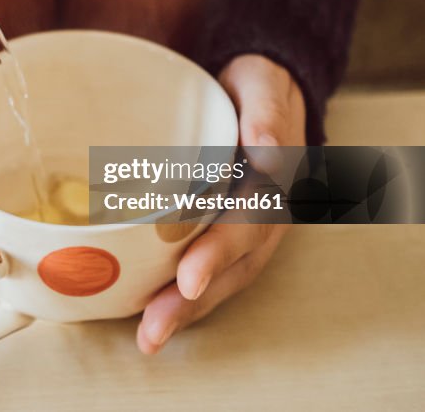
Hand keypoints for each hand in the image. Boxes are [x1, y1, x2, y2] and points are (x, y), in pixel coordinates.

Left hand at [136, 54, 303, 353]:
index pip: (248, 224)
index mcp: (274, 183)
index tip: (188, 278)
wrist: (262, 89)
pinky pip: (208, 268)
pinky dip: (183, 296)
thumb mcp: (263, 86)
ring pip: (222, 277)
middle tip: (155, 325)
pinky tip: (151, 317)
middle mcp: (265, 214)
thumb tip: (268, 153)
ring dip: (186, 309)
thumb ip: (266, 114)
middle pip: (232, 265)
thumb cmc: (257, 88)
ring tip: (150, 336)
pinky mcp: (223, 230)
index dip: (217, 253)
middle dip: (192, 299)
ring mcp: (247, 227)